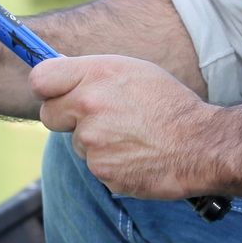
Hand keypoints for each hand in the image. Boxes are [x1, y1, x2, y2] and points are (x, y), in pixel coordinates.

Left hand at [29, 54, 212, 200]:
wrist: (200, 144)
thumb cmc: (169, 104)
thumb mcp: (133, 71)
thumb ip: (94, 74)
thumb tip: (62, 80)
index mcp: (96, 74)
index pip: (41, 79)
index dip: (48, 88)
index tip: (56, 93)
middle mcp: (88, 105)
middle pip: (49, 115)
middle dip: (67, 118)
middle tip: (99, 119)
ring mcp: (93, 141)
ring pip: (76, 143)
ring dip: (95, 143)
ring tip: (131, 137)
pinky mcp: (101, 171)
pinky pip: (95, 166)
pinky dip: (111, 164)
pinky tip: (135, 155)